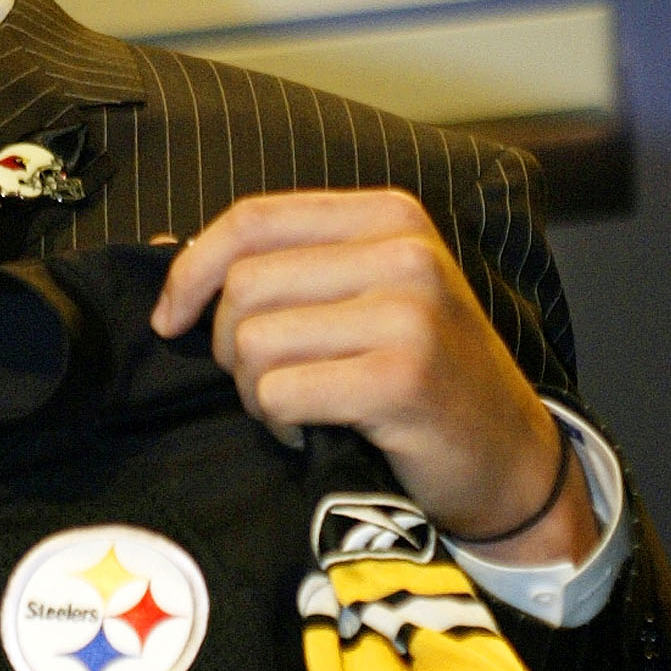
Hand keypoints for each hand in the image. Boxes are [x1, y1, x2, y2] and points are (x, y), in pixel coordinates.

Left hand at [150, 190, 598, 565]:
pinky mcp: (401, 377)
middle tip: (266, 382)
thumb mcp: (363, 296)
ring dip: (256, 392)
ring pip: (255, 342)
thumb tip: (163, 243)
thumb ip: (280, 265)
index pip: (253, 218)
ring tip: (297, 407)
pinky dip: (279, 423)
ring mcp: (407, 312)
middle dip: (229, 347)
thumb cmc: (421, 374)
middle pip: (244, 285)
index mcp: (387, 215)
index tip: (172, 318)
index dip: (191, 269)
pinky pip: (281, 392)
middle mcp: (402, 251)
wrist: (506, 455)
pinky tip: (312, 432)